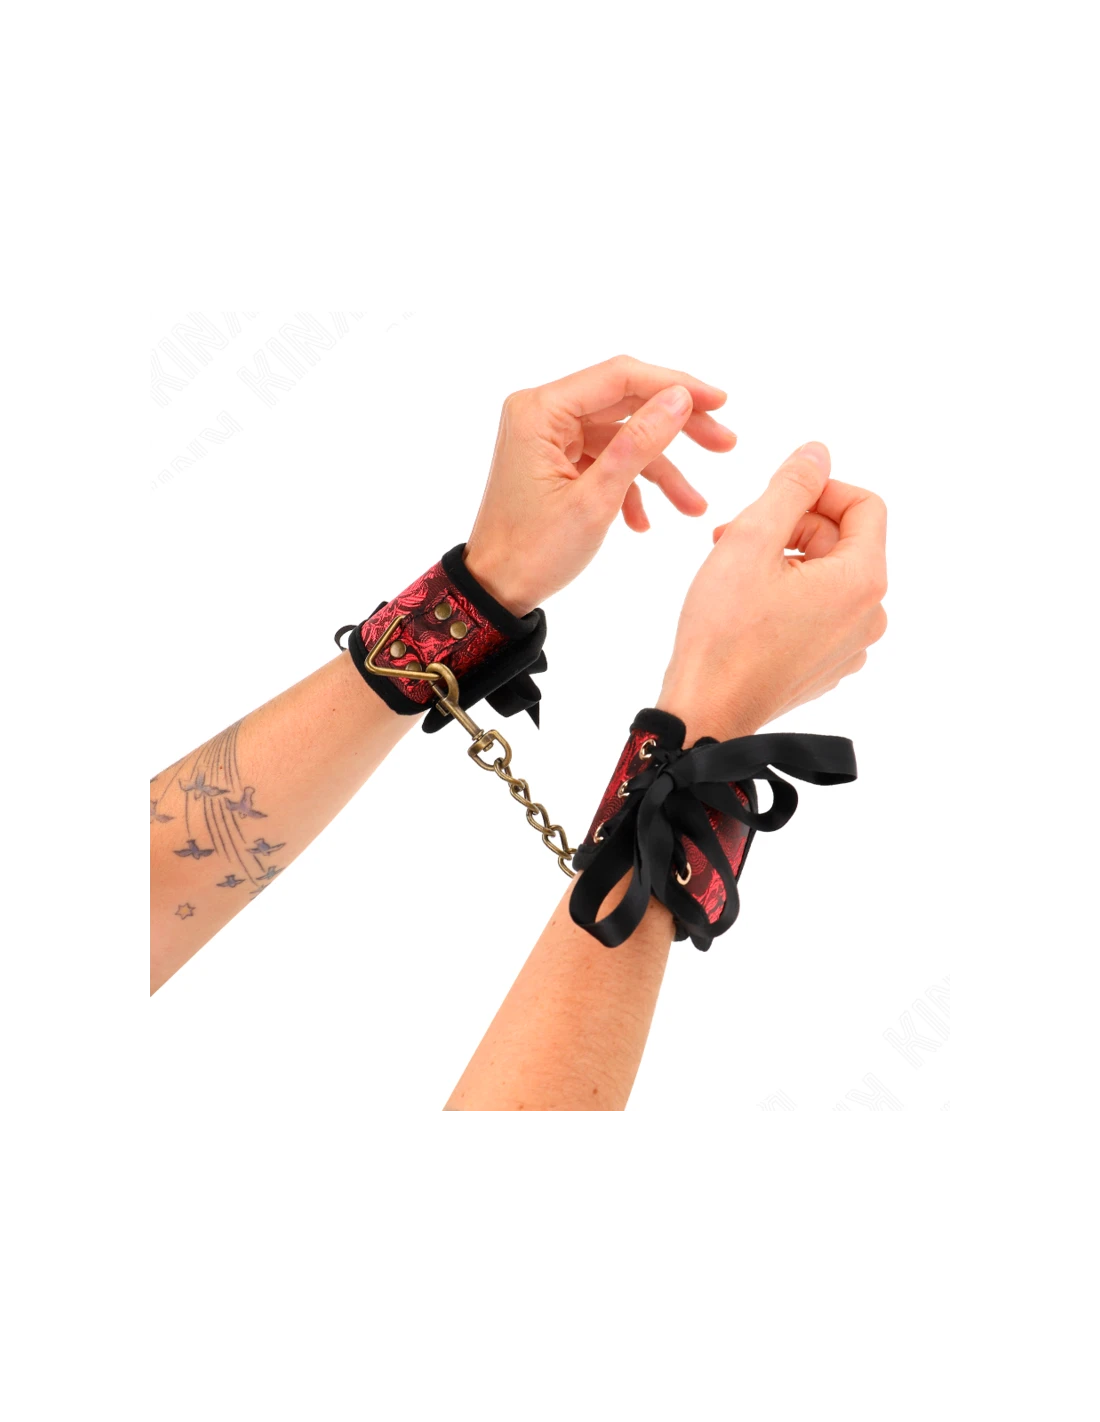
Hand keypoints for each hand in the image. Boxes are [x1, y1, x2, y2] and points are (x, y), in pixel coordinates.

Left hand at [463, 354, 735, 613]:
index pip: (620, 376)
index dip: (676, 385)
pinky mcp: (556, 460)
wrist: (494, 592)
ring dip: (661, 470)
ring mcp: (549, 437)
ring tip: (695, 506)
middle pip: (626, 402)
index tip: (720, 402)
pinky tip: (644, 523)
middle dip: (677, 428)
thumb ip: (639, 444)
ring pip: (622, 437)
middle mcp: (542, 412)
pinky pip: (605, 459)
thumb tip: (680, 398)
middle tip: (725, 444)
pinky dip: (631, 487)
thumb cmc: (534, 551)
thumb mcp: (596, 499)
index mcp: (541, 410)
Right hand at [657, 442, 886, 741]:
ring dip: (783, 560)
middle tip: (732, 535)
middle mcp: (870, 615)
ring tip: (732, 571)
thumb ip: (790, 487)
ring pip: (826, 577)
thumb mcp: (751, 539)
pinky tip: (745, 608)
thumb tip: (818, 451)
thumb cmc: (723, 632)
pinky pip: (818, 613)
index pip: (864, 505)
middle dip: (790, 526)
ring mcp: (852, 646)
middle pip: (841, 541)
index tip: (772, 497)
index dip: (818, 488)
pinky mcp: (828, 666)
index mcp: (862, 580)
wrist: (707, 711)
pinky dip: (787, 597)